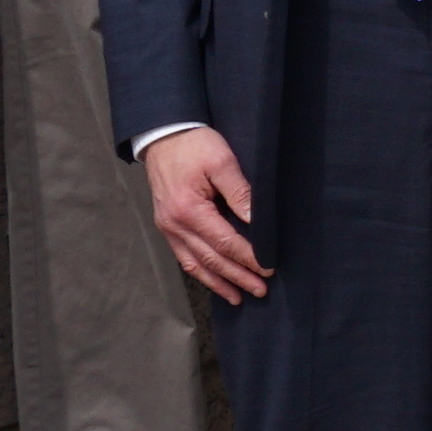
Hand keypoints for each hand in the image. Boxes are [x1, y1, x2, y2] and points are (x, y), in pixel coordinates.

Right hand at [143, 127, 264, 301]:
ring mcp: (168, 227)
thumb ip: (240, 192)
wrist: (163, 133)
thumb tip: (257, 221)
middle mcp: (175, 225)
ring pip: (195, 264)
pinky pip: (184, 256)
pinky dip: (200, 272)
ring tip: (239, 296)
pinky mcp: (166, 225)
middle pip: (211, 259)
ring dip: (219, 282)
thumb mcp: (222, 162)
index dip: (248, 258)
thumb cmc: (194, 145)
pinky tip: (214, 280)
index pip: (225, 242)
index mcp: (189, 210)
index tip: (268, 268)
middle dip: (237, 277)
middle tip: (261, 290)